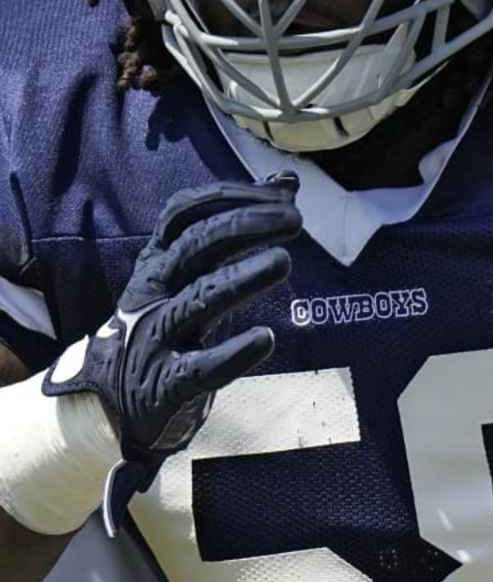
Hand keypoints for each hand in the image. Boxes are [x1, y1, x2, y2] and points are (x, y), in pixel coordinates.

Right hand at [43, 175, 301, 529]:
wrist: (108, 400)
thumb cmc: (166, 322)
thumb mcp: (192, 272)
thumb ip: (237, 228)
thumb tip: (287, 181)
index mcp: (159, 262)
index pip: (184, 214)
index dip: (230, 196)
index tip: (282, 194)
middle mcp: (155, 292)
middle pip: (195, 247)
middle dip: (244, 226)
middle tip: (295, 220)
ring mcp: (158, 337)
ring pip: (198, 300)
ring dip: (240, 279)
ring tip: (282, 262)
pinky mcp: (168, 384)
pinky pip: (201, 368)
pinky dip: (233, 354)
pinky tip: (266, 339)